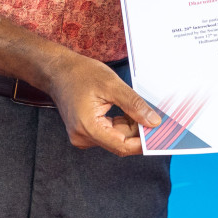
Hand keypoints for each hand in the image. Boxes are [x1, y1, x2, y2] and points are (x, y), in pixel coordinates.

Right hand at [44, 54, 162, 156]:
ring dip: (130, 126)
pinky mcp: (85, 131)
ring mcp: (83, 136)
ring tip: (137, 108)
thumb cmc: (81, 74)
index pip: (122, 146)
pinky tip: (126, 111)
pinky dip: (121, 124)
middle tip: (154, 116)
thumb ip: (134, 105)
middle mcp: (83, 137)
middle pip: (120, 142)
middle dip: (138, 131)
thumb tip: (153, 122)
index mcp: (88, 128)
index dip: (142, 141)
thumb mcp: (112, 85)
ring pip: (116, 138)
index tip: (158, 133)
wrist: (58, 71)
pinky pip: (109, 133)